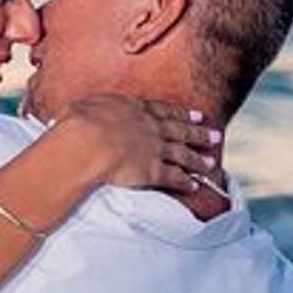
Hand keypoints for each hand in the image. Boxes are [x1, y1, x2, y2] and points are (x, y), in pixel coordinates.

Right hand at [60, 94, 221, 191]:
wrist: (85, 143)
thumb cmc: (77, 123)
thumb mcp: (83, 106)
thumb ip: (90, 108)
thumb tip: (79, 110)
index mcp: (133, 108)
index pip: (163, 110)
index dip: (181, 113)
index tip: (195, 114)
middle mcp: (149, 127)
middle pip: (180, 130)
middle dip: (199, 133)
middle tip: (215, 135)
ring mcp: (154, 148)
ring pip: (182, 154)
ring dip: (198, 159)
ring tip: (211, 163)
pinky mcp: (153, 171)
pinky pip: (174, 177)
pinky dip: (185, 182)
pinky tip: (194, 186)